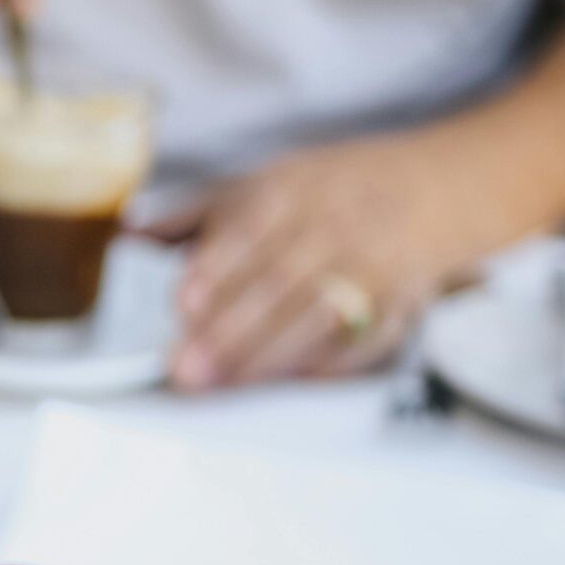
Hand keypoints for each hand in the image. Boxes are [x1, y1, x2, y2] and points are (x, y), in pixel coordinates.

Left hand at [160, 136, 476, 390]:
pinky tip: (291, 382)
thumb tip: (129, 234)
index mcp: (292, 191)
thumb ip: (194, 214)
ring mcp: (370, 268)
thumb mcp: (263, 182)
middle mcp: (333, 227)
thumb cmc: (330, 193)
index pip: (250, 228)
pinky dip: (330, 363)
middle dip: (230, 328)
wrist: (435, 188)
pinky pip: (367, 340)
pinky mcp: (399, 306)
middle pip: (280, 282)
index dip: (217, 266)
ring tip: (221, 382)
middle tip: (185, 366)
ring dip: (268, 354)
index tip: (182, 302)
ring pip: (319, 316)